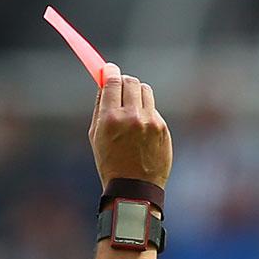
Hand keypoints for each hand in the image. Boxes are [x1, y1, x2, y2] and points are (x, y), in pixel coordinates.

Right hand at [89, 64, 171, 189]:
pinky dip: (146, 112)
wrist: (133, 188)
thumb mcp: (96, 136)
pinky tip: (141, 129)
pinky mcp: (162, 128)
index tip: (109, 70)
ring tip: (132, 109)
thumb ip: (100, 108)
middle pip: (130, 81)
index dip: (110, 72)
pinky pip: (153, 108)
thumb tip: (104, 84)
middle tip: (120, 88)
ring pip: (145, 91)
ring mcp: (149, 121)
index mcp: (110, 118)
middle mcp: (131, 116)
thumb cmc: (110, 163)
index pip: (113, 81)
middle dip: (124, 82)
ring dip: (137, 94)